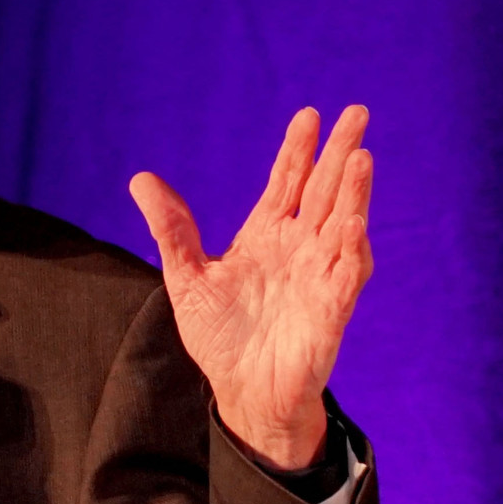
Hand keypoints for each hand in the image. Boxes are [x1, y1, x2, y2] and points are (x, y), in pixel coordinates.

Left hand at [128, 106, 373, 470]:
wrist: (243, 391)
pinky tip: (353, 224)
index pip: (287, 184)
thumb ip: (171, 229)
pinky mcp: (330, 312)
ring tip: (361, 158)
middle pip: (324, 192)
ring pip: (343, 226)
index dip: (298, 151)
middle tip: (357, 112)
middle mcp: (299, 250)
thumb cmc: (221, 335)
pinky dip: (352, 250)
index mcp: (266, 237)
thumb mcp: (186, 277)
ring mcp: (319, 278)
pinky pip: (346, 277)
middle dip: (340, 154)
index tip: (309, 115)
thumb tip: (141, 179)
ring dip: (354, 193)